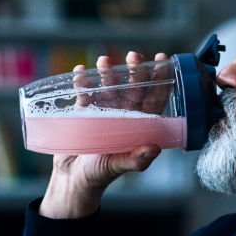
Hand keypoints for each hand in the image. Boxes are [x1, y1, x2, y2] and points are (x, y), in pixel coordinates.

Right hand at [39, 50, 166, 218]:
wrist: (72, 179)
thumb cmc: (100, 174)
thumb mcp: (118, 166)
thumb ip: (136, 159)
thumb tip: (155, 148)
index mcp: (138, 125)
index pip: (153, 99)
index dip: (160, 80)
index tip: (163, 61)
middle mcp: (123, 114)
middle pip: (132, 88)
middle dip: (134, 71)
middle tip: (134, 56)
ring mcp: (103, 111)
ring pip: (108, 87)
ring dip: (107, 73)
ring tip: (104, 62)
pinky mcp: (82, 112)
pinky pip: (84, 93)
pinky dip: (82, 83)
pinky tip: (79, 72)